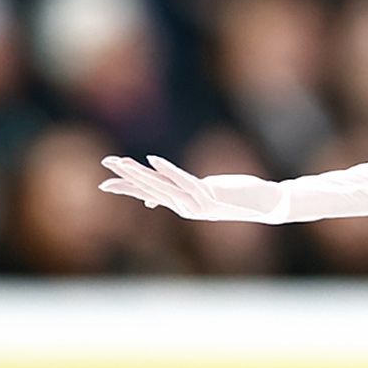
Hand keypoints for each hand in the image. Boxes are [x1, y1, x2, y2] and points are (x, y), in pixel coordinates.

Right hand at [98, 154, 286, 223]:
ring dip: (139, 174)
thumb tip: (152, 199)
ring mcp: (195, 203)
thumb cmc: (232, 196)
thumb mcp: (201, 194)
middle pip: (149, 189)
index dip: (126, 188)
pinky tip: (153, 159)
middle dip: (126, 176)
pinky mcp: (208, 195)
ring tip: (121, 162)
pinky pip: (183, 181)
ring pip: (161, 187)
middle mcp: (184, 207)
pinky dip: (168, 171)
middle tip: (105, 163)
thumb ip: (178, 193)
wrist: (262, 204)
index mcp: (181, 205)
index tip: (104, 183)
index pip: (148, 194)